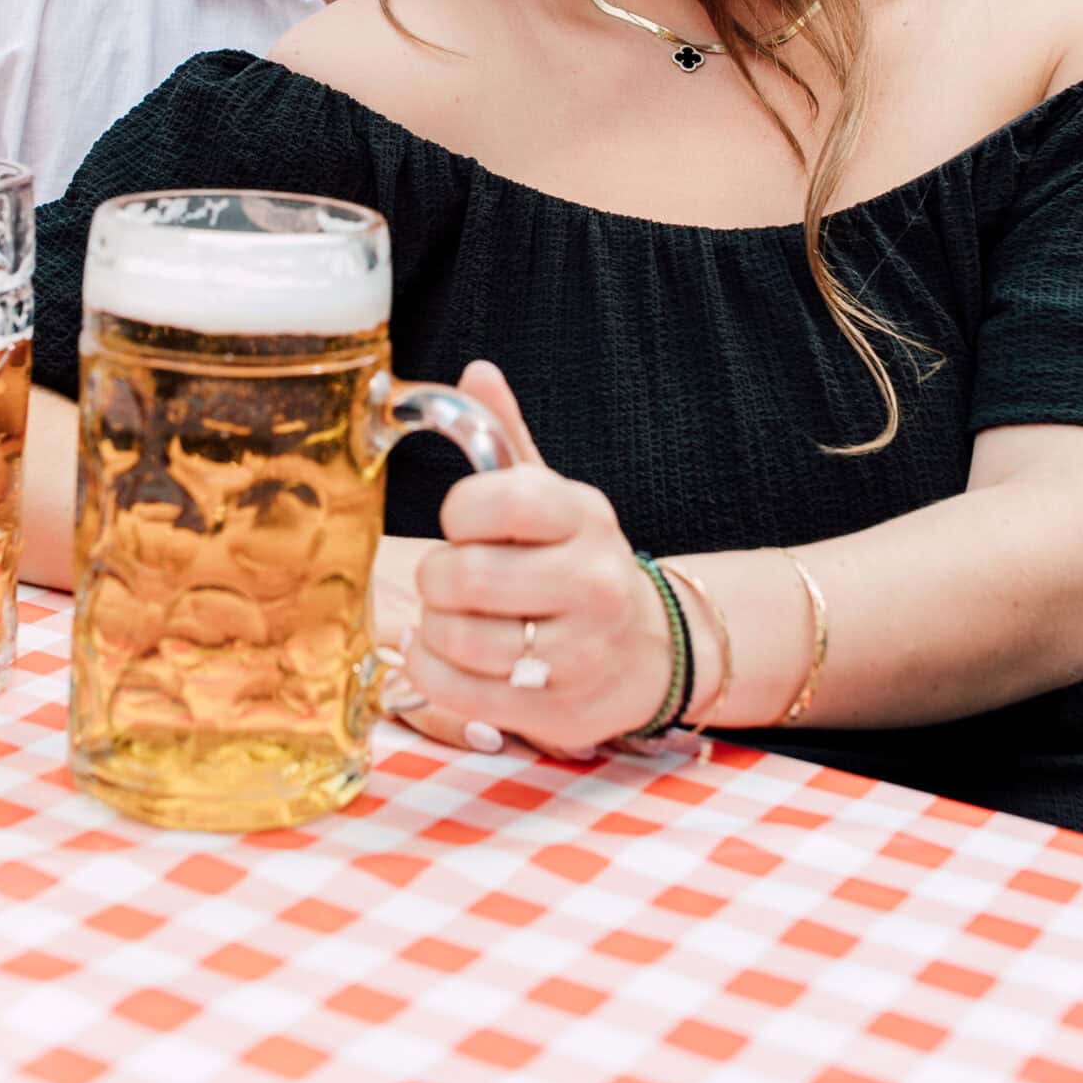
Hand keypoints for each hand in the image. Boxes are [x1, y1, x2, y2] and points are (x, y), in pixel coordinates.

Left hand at [396, 361, 673, 756]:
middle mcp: (592, 583)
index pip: (501, 500)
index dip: (460, 511)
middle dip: (437, 576)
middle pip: (464, 576)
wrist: (649, 650)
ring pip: (456, 638)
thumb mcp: (552, 499)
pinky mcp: (556, 710)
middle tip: (450, 578)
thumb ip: (506, 437)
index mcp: (585, 517)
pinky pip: (457, 691)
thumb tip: (476, 372)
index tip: (463, 521)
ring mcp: (577, 654)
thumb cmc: (577, 563)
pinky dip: (433, 670)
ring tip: (455, 619)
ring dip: (435, 628)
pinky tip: (448, 655)